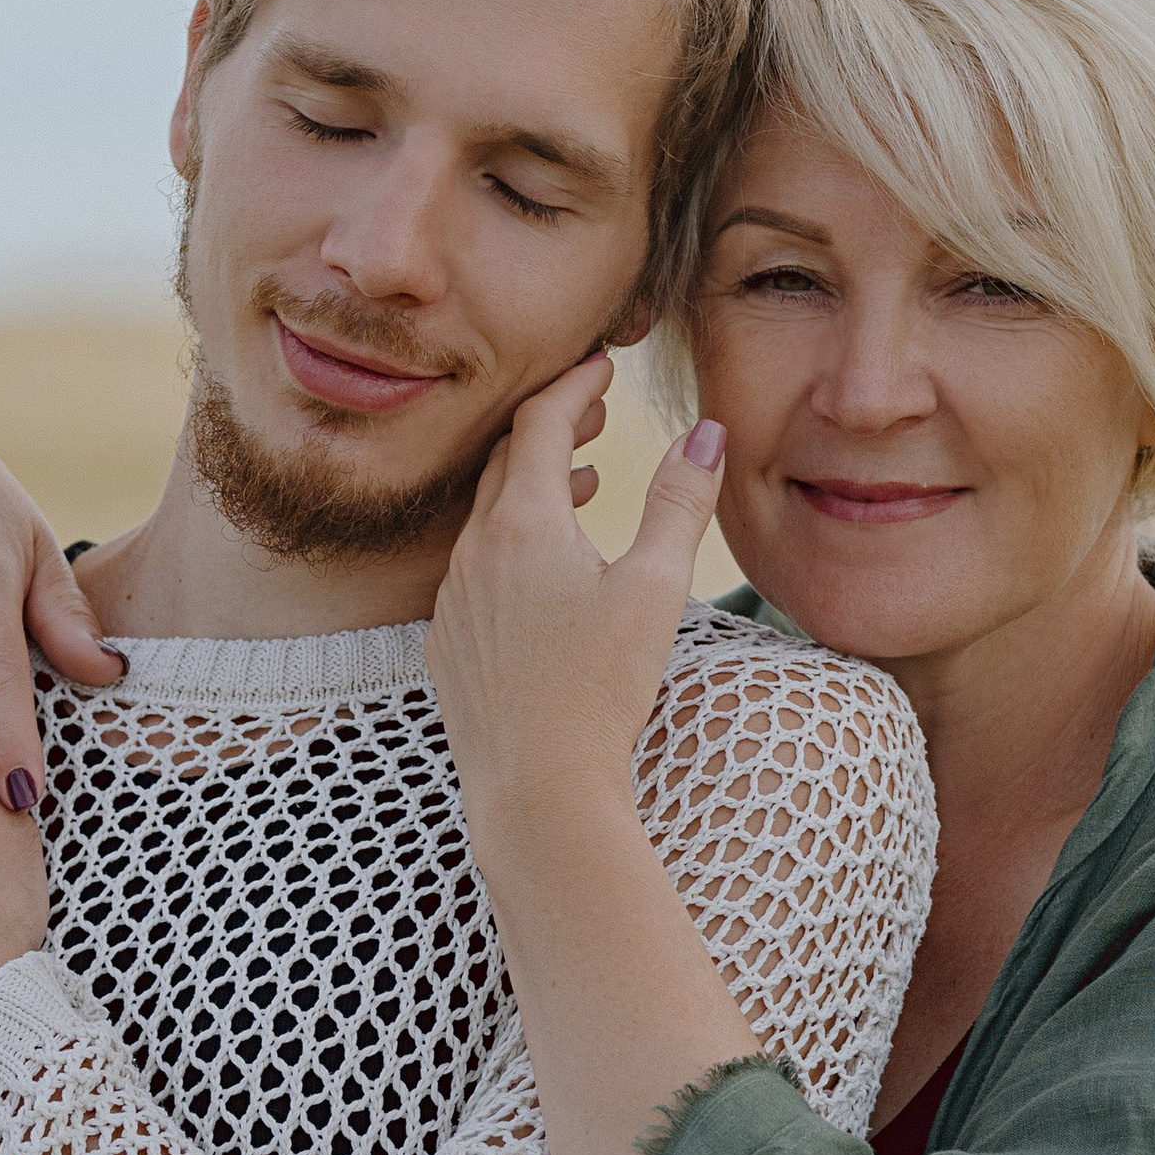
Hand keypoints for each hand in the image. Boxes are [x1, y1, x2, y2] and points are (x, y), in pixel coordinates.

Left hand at [430, 356, 728, 850]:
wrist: (535, 790)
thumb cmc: (600, 692)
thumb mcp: (654, 588)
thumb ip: (679, 503)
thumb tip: (706, 432)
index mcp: (521, 523)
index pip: (538, 421)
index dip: (573, 385)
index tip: (603, 364)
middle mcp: (473, 552)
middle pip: (503, 462)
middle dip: (550, 428)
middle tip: (593, 412)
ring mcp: (453, 600)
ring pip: (486, 518)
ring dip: (532, 490)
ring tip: (582, 483)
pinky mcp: (448, 645)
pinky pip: (473, 571)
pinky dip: (509, 546)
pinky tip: (543, 573)